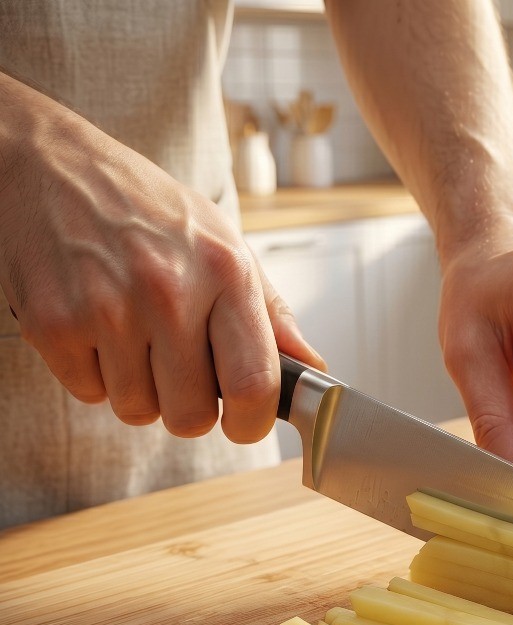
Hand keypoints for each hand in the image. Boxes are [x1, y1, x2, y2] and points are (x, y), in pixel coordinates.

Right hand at [0, 74, 324, 442]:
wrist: (51, 163)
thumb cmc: (148, 210)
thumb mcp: (225, 245)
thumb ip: (272, 313)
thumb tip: (309, 367)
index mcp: (225, 273)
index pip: (254, 384)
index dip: (252, 423)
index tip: (245, 422)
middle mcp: (168, 291)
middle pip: (191, 415)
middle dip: (187, 407)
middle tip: (177, 370)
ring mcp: (107, 308)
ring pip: (137, 410)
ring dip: (137, 389)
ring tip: (132, 336)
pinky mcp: (53, 322)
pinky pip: (88, 393)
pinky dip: (93, 374)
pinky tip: (95, 328)